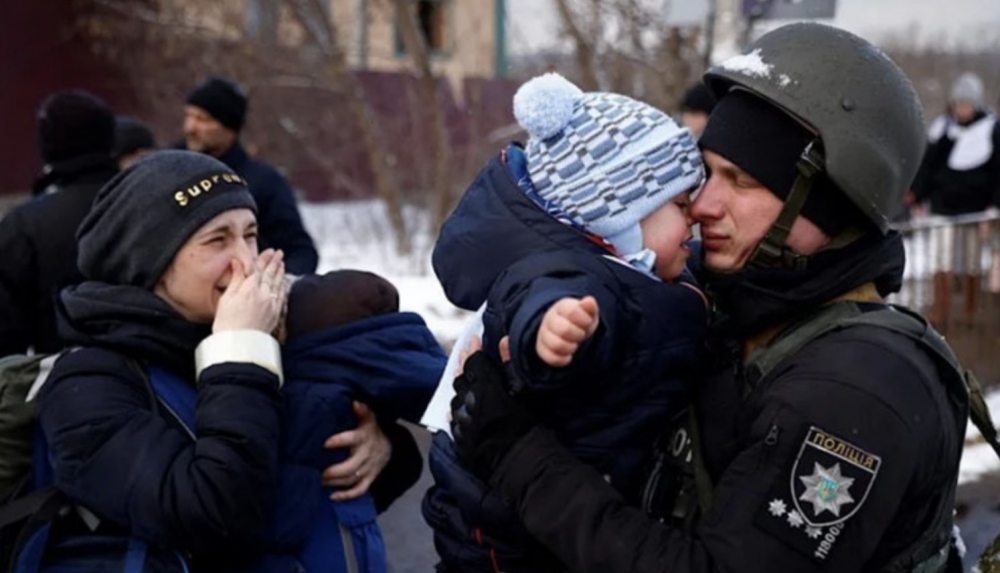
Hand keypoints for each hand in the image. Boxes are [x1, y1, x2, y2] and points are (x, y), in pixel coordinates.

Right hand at [213, 249, 285, 333]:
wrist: (239, 346)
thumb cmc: (226, 324)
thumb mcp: (226, 299)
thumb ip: (236, 279)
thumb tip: (237, 262)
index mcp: (249, 289)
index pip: (258, 269)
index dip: (263, 259)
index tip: (268, 251)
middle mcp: (263, 295)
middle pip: (270, 274)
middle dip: (274, 262)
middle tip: (278, 252)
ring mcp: (271, 305)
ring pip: (278, 284)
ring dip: (280, 272)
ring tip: (282, 263)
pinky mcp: (275, 314)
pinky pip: (282, 295)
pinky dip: (283, 286)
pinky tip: (283, 281)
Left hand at [322, 401, 391, 500]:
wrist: (388, 448)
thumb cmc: (371, 431)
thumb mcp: (369, 419)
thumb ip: (362, 411)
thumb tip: (355, 402)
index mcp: (363, 438)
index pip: (351, 439)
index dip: (338, 441)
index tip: (324, 443)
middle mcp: (365, 455)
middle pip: (349, 467)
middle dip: (332, 471)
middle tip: (315, 471)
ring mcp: (367, 469)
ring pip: (351, 480)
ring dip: (334, 482)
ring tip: (317, 481)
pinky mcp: (368, 480)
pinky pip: (359, 491)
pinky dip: (346, 496)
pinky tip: (332, 496)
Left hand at [450, 345, 534, 480]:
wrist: (518, 462)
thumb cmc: (525, 426)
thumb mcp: (523, 392)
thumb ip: (510, 365)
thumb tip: (503, 341)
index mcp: (483, 387)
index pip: (474, 361)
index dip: (474, 349)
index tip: (475, 339)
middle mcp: (467, 401)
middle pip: (460, 377)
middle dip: (464, 364)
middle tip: (466, 354)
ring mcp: (461, 421)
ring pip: (455, 397)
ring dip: (460, 387)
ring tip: (464, 380)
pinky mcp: (459, 438)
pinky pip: (453, 419)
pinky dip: (456, 409)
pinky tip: (458, 407)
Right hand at [535, 296, 599, 366]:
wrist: (567, 329)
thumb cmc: (579, 320)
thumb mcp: (588, 312)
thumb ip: (589, 307)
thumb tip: (589, 301)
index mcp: (562, 307)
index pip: (572, 312)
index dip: (584, 320)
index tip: (587, 322)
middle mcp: (550, 319)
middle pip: (564, 330)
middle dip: (578, 335)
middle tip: (581, 335)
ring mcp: (544, 334)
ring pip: (556, 345)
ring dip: (571, 348)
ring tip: (574, 345)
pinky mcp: (541, 349)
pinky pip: (551, 358)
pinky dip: (563, 359)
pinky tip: (569, 355)